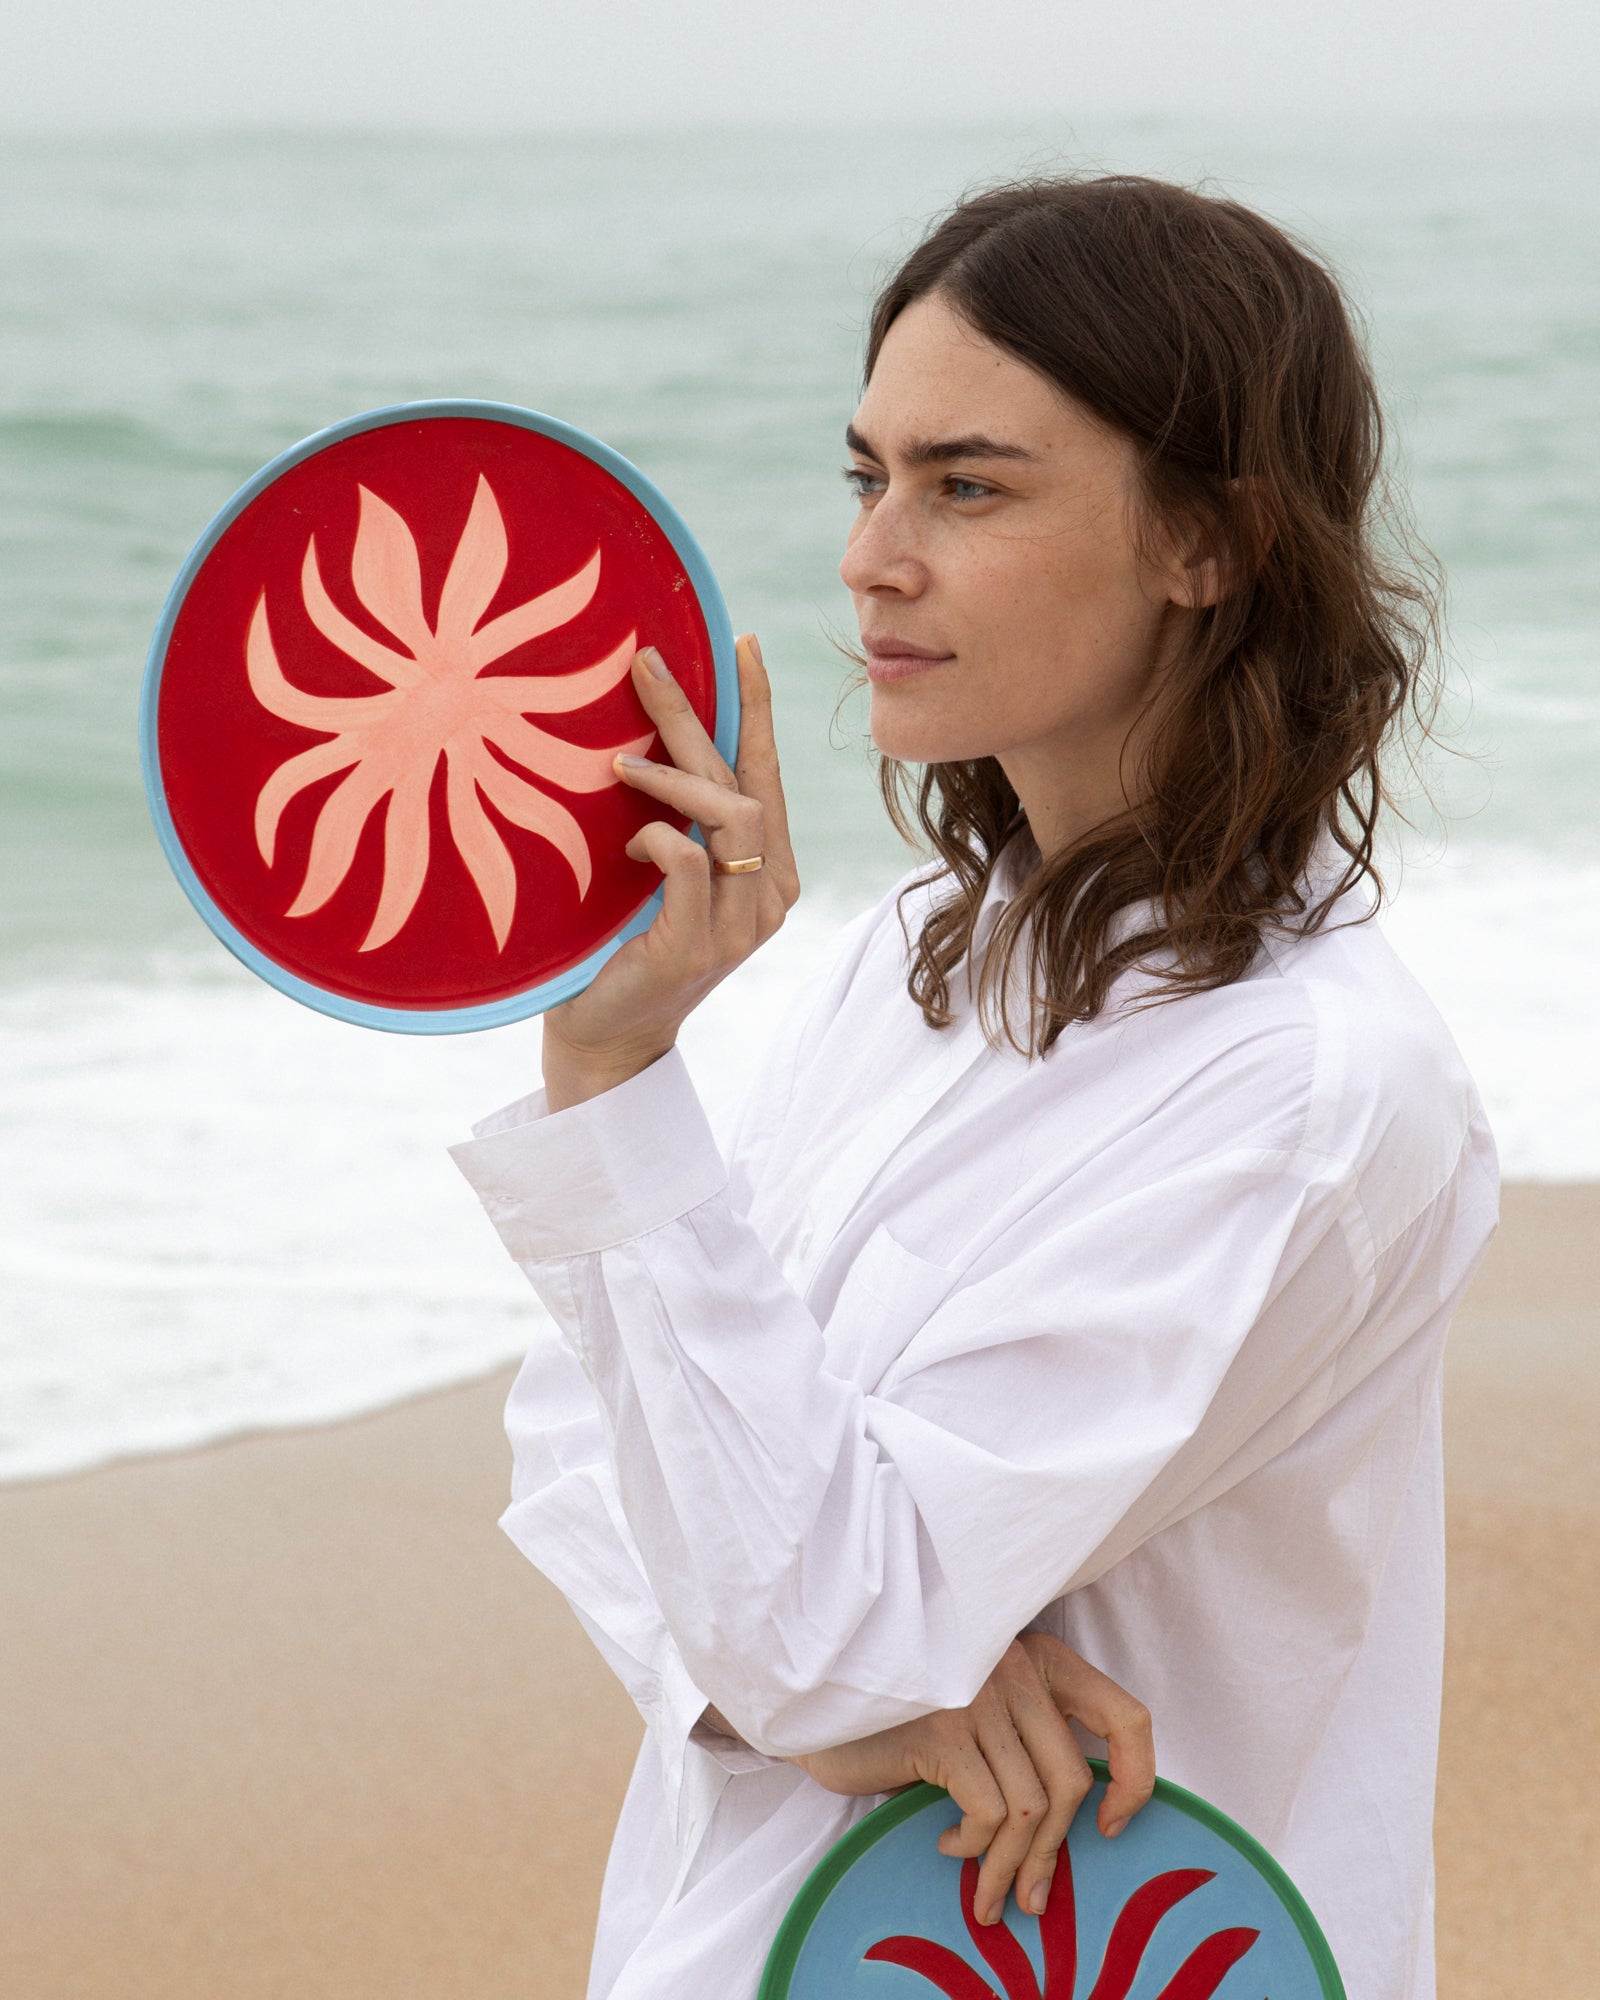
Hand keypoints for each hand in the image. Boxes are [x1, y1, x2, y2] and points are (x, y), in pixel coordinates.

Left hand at [541, 634, 800, 1110]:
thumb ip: (679, 823)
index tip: (743, 644)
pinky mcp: (696, 947)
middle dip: (695, 716)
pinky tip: (628, 845)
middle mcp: (767, 896)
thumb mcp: (661, 875)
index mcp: (769, 873)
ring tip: (620, 764)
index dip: (757, 707)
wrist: (606, 1037)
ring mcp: (738, 926)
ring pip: (731, 815)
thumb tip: (643, 738)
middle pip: (744, 781)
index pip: (766, 773)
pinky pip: (689, 864)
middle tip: (647, 664)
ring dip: (673, 777)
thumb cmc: (622, 947)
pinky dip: (658, 839)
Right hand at [788, 1634, 1153, 1928]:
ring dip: (1011, 1868)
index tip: (1110, 1826)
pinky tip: (948, 1845)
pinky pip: (989, 1812)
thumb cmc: (908, 1719)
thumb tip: (1082, 1828)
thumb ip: (1029, 1744)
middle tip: (1031, 1899)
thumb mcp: (984, 1718)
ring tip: (988, 1894)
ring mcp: (979, 1692)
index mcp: (1040, 1658)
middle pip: (1072, 1780)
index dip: (1136, 1779)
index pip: (1127, 1716)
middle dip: (1053, 1854)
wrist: (822, 1699)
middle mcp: (1015, 1665)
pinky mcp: (944, 1726)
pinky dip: (974, 1847)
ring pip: (1032, 1807)